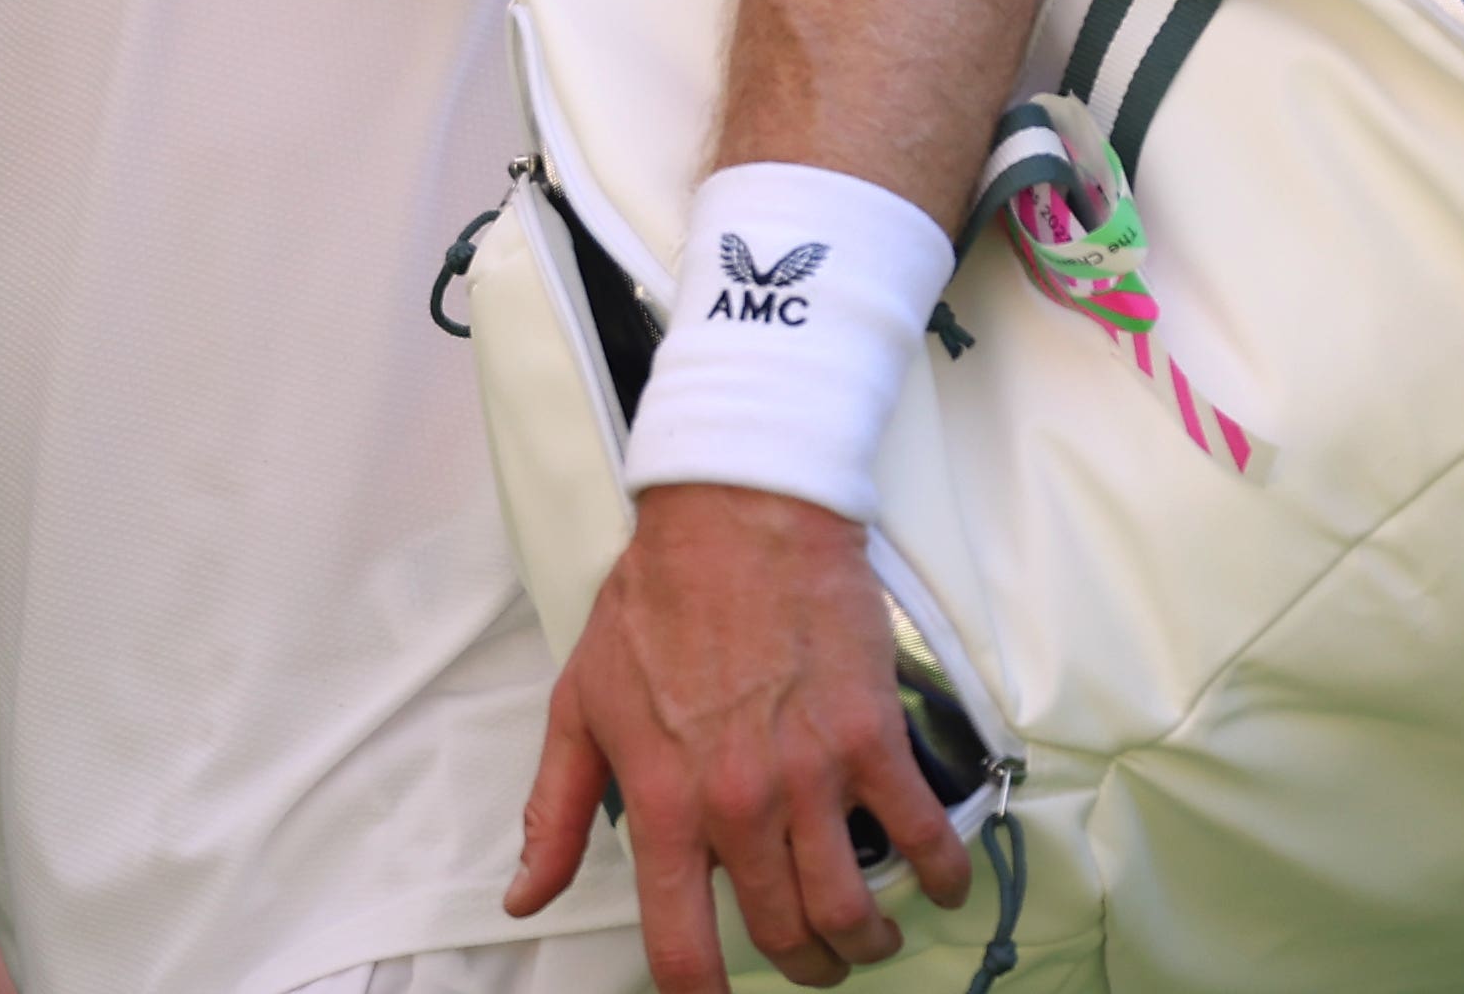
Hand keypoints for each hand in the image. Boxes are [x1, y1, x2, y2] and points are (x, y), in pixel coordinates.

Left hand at [508, 483, 967, 993]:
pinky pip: (921, 837)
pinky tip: (934, 880)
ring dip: (865, 940)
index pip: (681, 950)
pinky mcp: (871, 740)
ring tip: (867, 932)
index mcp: (663, 805)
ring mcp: (811, 777)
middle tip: (809, 955)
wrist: (736, 516)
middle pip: (783, 939)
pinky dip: (937, 875)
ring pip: (853, 909)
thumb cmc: (655, 603)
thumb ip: (556, 812)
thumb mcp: (580, 706)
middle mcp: (739, 805)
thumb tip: (526, 895)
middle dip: (801, 965)